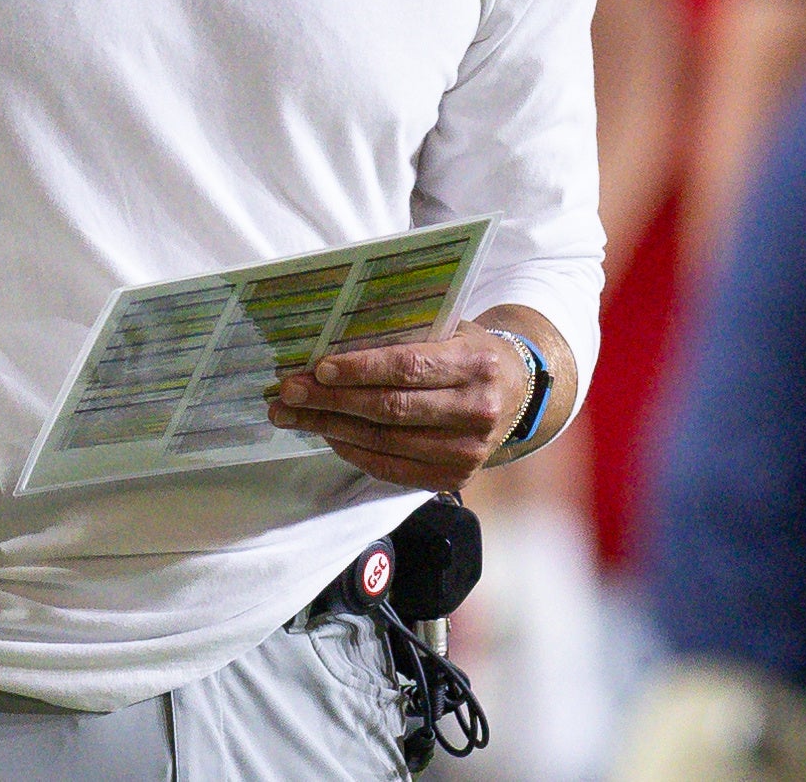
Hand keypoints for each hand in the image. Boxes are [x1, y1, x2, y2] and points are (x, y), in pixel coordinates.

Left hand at [267, 327, 527, 492]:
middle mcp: (477, 410)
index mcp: (475, 363)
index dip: (361, 370)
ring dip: (331, 429)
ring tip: (291, 415)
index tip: (319, 368)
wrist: (517, 392)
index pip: (409, 368)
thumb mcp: (449, 328)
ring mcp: (469, 451)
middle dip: (331, 401)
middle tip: (288, 393)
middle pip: (390, 409)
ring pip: (385, 442)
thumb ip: (405, 332)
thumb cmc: (468, 351)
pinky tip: (327, 435)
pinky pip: (392, 469)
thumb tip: (332, 336)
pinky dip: (353, 452)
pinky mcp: (455, 477)